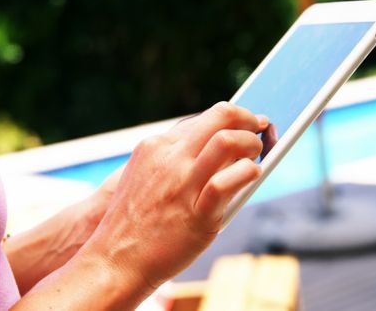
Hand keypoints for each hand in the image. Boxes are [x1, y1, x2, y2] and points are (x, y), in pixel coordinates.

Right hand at [81, 102, 267, 289]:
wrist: (115, 260)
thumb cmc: (135, 222)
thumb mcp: (143, 177)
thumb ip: (173, 160)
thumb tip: (216, 148)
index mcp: (155, 146)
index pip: (204, 118)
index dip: (232, 118)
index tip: (246, 123)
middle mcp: (170, 158)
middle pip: (220, 116)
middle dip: (248, 119)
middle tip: (259, 130)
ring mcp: (182, 184)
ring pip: (228, 141)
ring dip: (252, 143)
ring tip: (257, 155)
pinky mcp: (197, 214)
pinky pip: (229, 182)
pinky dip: (249, 173)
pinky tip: (253, 175)